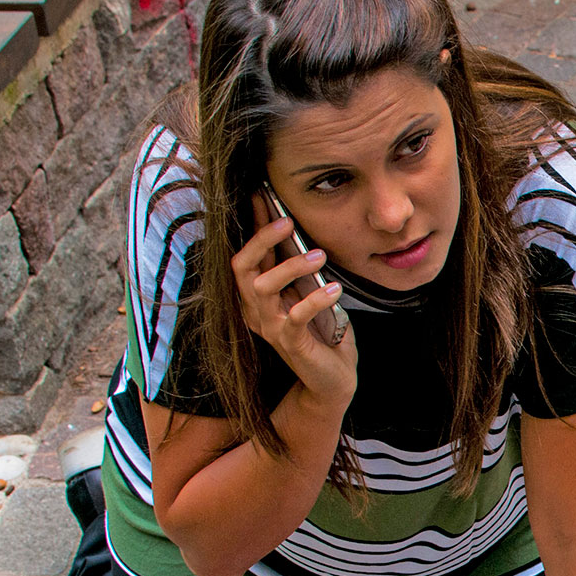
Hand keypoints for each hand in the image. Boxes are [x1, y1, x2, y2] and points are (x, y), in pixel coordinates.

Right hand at [234, 194, 357, 409]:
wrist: (332, 380)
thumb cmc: (322, 334)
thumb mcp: (308, 294)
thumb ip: (300, 271)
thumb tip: (300, 232)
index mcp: (256, 297)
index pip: (246, 255)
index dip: (253, 226)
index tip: (261, 195)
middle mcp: (255, 310)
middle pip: (241, 266)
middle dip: (261, 239)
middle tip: (289, 221)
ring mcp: (270, 328)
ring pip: (263, 288)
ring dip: (291, 267)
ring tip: (320, 255)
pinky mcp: (291, 343)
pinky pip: (296, 316)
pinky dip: (314, 299)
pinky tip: (334, 289)